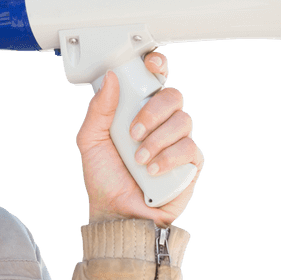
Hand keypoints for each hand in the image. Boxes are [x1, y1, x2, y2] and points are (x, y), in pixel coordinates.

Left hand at [76, 52, 203, 227]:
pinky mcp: (189, 163)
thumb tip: (110, 78)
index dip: (157, 66)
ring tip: (139, 160)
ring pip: (183, 121)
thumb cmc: (104, 179)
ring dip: (157, 139)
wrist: (117, 214)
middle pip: (172, 96)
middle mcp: (160, 124)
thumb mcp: (90, 141)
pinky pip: (189, 148)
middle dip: (152, 112)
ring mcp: (177, 142)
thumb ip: (98, 109)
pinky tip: (152, 170)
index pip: (155, 80)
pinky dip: (168, 158)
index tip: (151, 65)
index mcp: (138, 112)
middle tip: (133, 133)